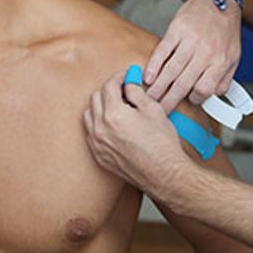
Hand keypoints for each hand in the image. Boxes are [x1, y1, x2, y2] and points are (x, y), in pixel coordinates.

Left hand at [84, 70, 191, 197]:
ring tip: (117, 106)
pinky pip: (91, 133)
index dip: (119, 78)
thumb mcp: (153, 110)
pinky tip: (112, 124)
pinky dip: (98, 124)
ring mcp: (97, 144)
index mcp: (113, 114)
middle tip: (123, 90)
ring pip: (89, 115)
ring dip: (100, 106)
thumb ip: (136, 93)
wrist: (164, 174)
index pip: (108, 86)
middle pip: (95, 98)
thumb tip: (129, 84)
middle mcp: (100, 129)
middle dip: (109, 90)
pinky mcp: (99, 156)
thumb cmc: (162, 144)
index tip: (126, 77)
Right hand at [144, 0, 241, 107]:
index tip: (188, 100)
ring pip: (172, 69)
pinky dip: (154, 65)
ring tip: (149, 98)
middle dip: (170, 100)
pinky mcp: (177, 30)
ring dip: (159, 87)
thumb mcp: (234, 56)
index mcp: (221, 61)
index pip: (205, 88)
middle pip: (185, 82)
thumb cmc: (225, 30)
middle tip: (159, 111)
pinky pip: (163, 51)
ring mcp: (190, 40)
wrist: (219, 0)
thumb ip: (224, 79)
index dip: (196, 98)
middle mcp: (206, 52)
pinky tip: (147, 77)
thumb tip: (212, 98)